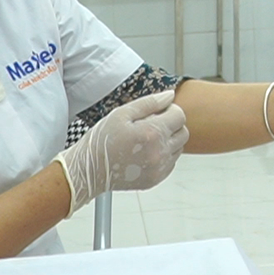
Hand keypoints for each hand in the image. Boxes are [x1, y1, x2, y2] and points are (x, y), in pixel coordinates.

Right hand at [55, 90, 187, 215]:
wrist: (89, 170)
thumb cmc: (101, 141)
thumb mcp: (121, 113)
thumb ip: (149, 102)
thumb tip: (170, 95)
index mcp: (152, 133)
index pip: (179, 116)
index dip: (169, 110)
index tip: (157, 112)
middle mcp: (159, 152)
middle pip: (183, 132)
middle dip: (172, 124)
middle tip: (153, 124)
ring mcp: (159, 168)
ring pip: (179, 148)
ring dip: (169, 140)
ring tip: (147, 139)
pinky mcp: (156, 179)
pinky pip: (171, 163)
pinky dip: (164, 155)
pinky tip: (146, 152)